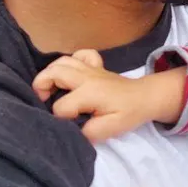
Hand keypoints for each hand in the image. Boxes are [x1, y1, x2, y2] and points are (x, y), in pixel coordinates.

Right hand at [32, 49, 163, 140]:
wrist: (146, 96)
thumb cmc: (128, 113)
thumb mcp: (110, 130)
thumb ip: (88, 132)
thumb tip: (71, 129)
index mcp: (89, 92)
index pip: (61, 106)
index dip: (60, 118)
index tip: (71, 123)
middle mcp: (87, 76)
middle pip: (54, 72)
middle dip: (41, 86)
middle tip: (44, 102)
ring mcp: (90, 68)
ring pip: (62, 61)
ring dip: (50, 74)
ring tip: (50, 91)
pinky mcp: (95, 66)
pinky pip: (79, 55)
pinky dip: (70, 62)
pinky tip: (69, 76)